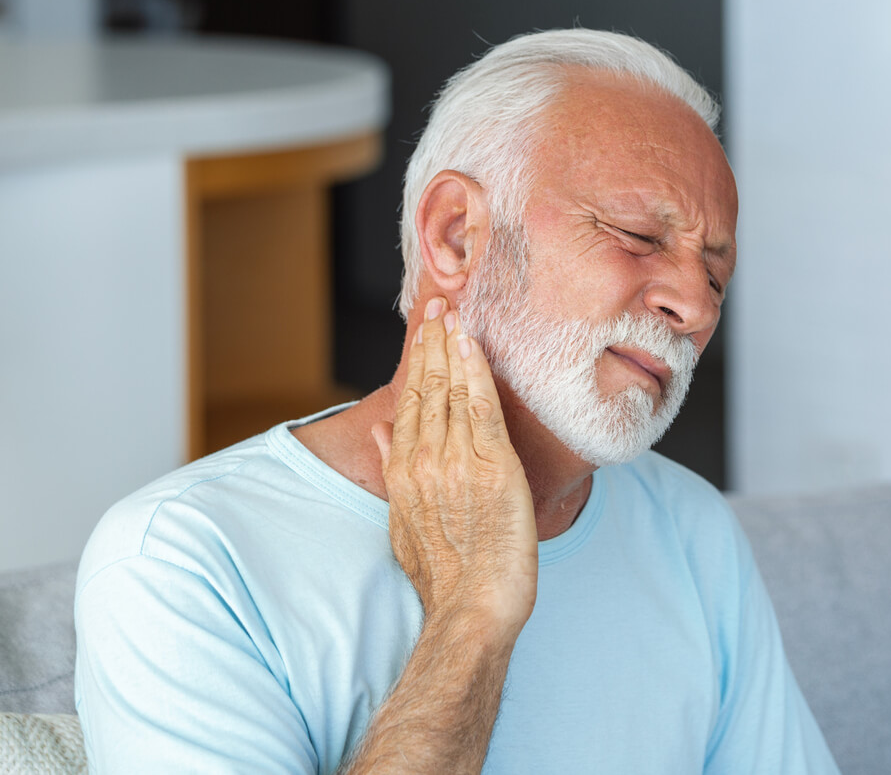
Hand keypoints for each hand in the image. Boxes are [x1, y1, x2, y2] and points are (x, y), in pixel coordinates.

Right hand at [372, 297, 537, 637]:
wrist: (473, 607)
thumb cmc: (445, 576)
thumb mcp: (403, 524)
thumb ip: (393, 472)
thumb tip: (381, 433)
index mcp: (402, 472)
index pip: (408, 402)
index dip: (417, 362)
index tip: (423, 330)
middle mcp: (423, 459)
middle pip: (426, 388)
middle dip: (431, 342)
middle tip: (438, 303)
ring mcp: (455, 460)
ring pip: (450, 390)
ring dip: (452, 347)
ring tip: (453, 312)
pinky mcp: (491, 465)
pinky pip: (479, 406)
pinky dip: (474, 371)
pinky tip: (472, 344)